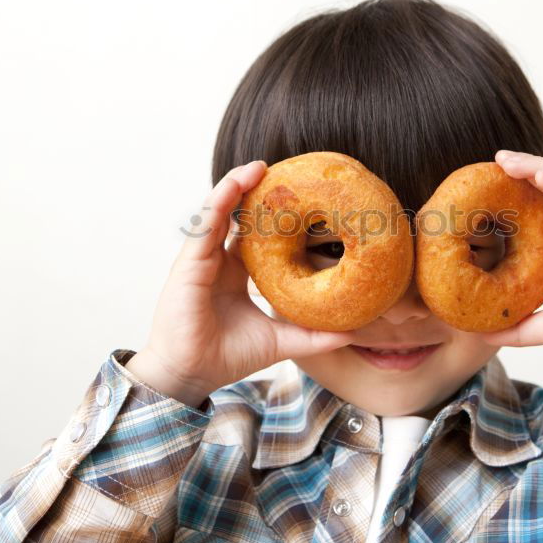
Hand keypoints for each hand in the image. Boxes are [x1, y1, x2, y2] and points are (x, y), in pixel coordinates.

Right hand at [129, 161, 355, 404]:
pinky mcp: (189, 262)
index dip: (276, 216)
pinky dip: (219, 201)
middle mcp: (218, 261)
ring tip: (259, 166)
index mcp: (237, 273)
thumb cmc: (228, 357)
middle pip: (237, 216)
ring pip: (218, 211)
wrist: (192, 375)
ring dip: (237, 185)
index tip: (301, 198)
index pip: (256, 235)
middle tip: (284, 172)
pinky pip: (205, 224)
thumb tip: (353, 331)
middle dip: (257, 192)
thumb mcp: (282, 340)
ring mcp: (202, 259)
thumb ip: (315, 335)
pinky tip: (235, 184)